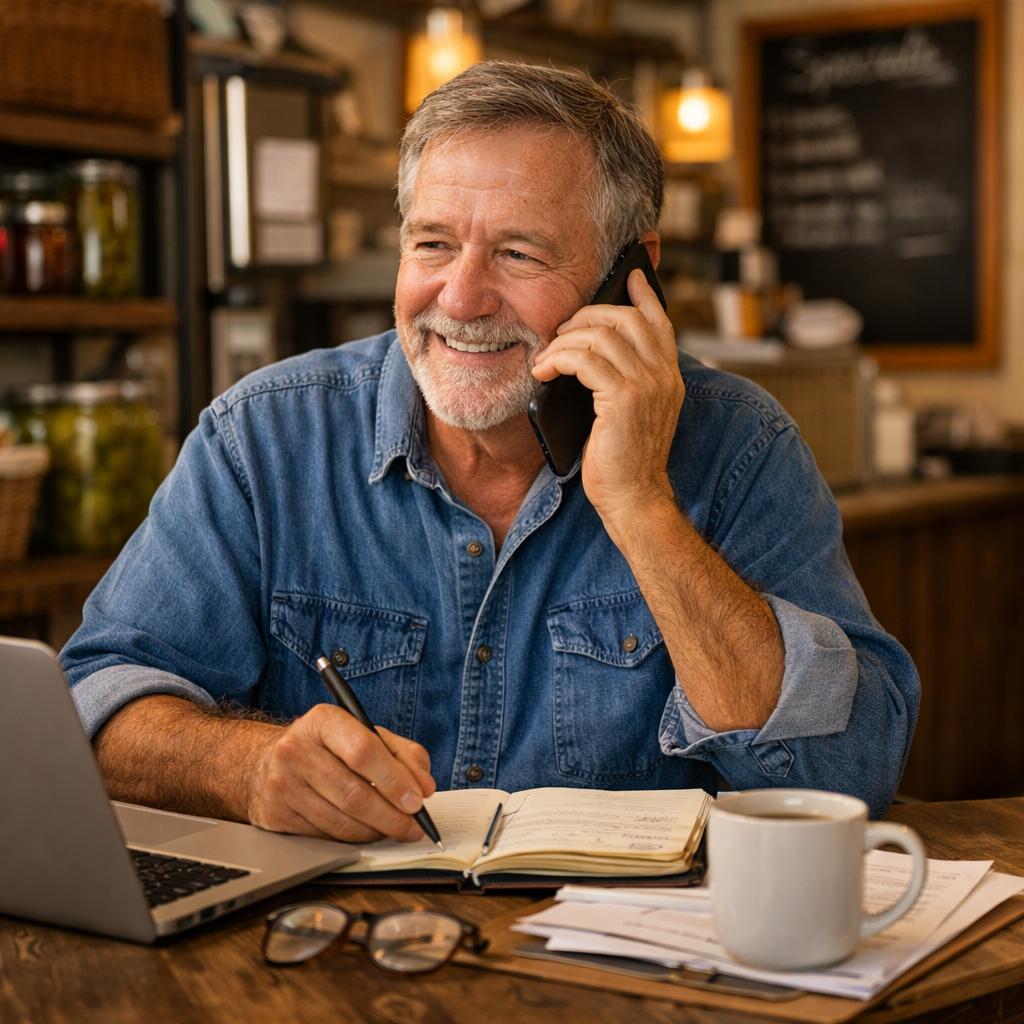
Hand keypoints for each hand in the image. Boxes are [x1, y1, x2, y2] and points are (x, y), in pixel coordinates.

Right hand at [246, 704, 436, 843]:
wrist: (268, 760)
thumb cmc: (328, 746)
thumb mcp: (366, 734)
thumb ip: (403, 754)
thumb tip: (424, 786)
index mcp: (322, 721)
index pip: (363, 751)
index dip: (394, 779)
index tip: (417, 800)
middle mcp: (296, 750)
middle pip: (353, 794)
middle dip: (392, 816)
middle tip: (413, 826)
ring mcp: (282, 784)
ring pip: (341, 822)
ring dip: (376, 831)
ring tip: (394, 829)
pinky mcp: (276, 815)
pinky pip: (325, 837)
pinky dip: (353, 838)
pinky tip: (365, 831)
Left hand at [531, 268, 683, 542]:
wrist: (634, 498)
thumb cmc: (622, 460)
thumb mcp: (631, 414)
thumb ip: (625, 380)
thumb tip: (594, 352)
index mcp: (669, 376)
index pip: (660, 321)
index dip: (644, 295)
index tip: (630, 275)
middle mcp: (664, 375)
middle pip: (626, 318)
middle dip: (587, 316)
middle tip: (561, 331)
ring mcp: (648, 384)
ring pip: (601, 334)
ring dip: (565, 340)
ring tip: (546, 357)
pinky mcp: (625, 398)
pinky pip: (585, 358)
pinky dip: (558, 359)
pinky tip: (543, 372)